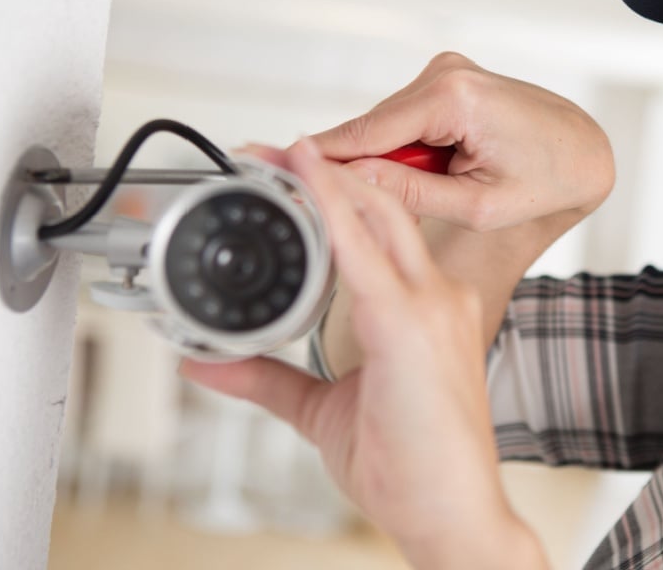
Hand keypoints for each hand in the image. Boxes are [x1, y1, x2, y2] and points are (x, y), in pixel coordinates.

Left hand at [180, 139, 547, 568]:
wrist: (454, 514)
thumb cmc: (414, 467)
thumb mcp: (323, 411)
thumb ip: (270, 380)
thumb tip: (208, 364)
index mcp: (428, 311)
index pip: (382, 232)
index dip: (335, 197)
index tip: (289, 174)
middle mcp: (437, 297)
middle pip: (384, 208)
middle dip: (326, 172)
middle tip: (270, 149)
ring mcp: (431, 306)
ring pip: (378, 214)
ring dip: (323, 181)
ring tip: (278, 154)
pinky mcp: (411, 325)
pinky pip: (364, 253)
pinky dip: (331, 211)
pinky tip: (306, 182)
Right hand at [307, 52, 613, 231]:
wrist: (585, 150)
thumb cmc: (547, 179)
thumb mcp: (479, 205)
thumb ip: (411, 194)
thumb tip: (350, 182)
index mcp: (455, 98)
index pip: (367, 132)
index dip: (320, 155)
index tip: (271, 164)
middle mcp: (446, 72)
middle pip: (372, 129)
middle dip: (367, 168)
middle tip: (363, 208)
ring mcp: (446, 70)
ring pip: (387, 127)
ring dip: (396, 161)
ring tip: (441, 188)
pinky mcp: (447, 78)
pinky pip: (406, 120)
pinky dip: (412, 149)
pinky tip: (442, 169)